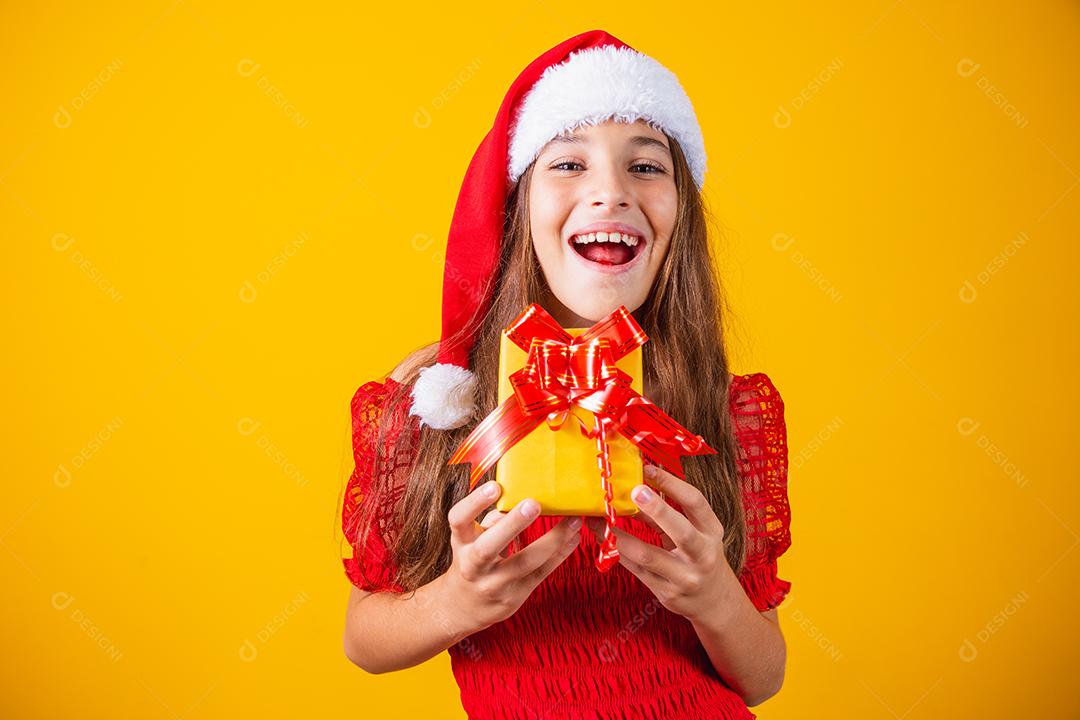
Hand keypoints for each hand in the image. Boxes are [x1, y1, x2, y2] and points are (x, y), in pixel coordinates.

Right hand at [445, 480, 582, 631]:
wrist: (465, 607)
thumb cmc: (474, 560)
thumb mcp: (473, 538)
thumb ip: (494, 520)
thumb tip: (523, 498)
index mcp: (461, 542)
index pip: (459, 520)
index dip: (475, 502)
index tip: (495, 486)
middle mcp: (473, 565)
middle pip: (488, 547)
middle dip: (512, 525)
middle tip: (533, 504)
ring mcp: (494, 583)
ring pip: (524, 562)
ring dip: (552, 540)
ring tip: (572, 521)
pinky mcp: (515, 596)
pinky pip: (541, 572)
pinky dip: (560, 554)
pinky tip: (573, 538)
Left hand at [585, 464, 735, 621]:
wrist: (713, 600)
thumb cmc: (700, 555)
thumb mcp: (695, 531)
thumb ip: (668, 513)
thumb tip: (636, 486)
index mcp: (712, 531)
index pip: (695, 502)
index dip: (672, 483)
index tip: (648, 468)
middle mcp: (702, 555)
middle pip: (682, 532)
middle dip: (658, 510)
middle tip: (635, 491)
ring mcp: (685, 577)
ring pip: (648, 555)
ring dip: (622, 537)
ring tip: (604, 521)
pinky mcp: (667, 593)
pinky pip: (637, 570)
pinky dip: (620, 553)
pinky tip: (607, 540)